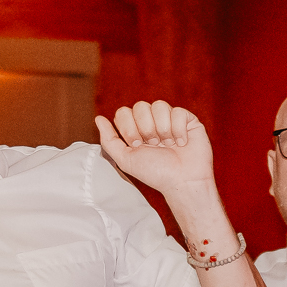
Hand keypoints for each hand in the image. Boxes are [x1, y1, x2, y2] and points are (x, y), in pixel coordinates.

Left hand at [96, 101, 215, 199]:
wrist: (182, 181)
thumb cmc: (155, 173)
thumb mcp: (126, 159)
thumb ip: (109, 140)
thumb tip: (98, 118)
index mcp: (136, 129)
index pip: (123, 112)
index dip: (128, 127)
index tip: (137, 145)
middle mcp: (152, 121)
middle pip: (140, 106)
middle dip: (145, 128)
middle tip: (153, 145)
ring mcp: (170, 119)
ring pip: (159, 105)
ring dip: (162, 129)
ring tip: (168, 145)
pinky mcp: (188, 119)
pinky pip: (178, 112)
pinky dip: (178, 130)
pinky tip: (182, 143)